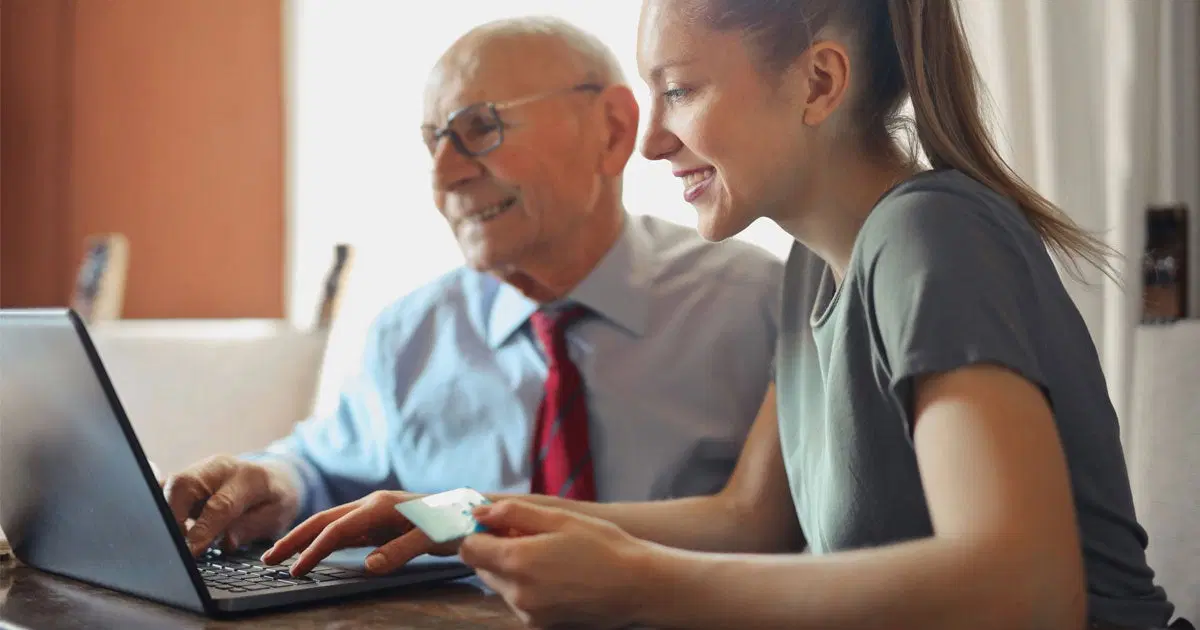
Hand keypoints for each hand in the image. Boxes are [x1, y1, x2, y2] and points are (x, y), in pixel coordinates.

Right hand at [162, 455, 300, 555]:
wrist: (274, 476)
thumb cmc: (275, 498)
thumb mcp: (276, 517)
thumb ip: (250, 528)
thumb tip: (226, 542)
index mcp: (248, 477)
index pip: (220, 504)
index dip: (203, 530)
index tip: (191, 552)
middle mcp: (219, 468)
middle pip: (183, 485)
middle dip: (172, 516)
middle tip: (175, 546)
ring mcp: (200, 470)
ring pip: (169, 485)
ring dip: (163, 513)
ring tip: (171, 539)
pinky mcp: (186, 478)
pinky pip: (165, 488)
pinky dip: (161, 508)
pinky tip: (164, 527)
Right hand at [260, 490, 459, 576]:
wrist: (471, 511)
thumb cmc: (454, 522)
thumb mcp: (431, 538)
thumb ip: (400, 551)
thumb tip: (368, 566)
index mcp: (380, 506)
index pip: (337, 529)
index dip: (314, 550)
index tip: (295, 570)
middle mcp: (372, 505)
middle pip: (323, 520)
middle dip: (294, 538)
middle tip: (267, 559)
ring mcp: (373, 513)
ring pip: (330, 525)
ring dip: (305, 539)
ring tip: (281, 556)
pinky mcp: (378, 522)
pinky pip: (344, 532)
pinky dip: (323, 541)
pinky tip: (313, 552)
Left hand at [460, 500, 655, 628]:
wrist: (638, 587)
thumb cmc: (603, 546)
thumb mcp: (560, 518)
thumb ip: (513, 513)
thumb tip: (479, 512)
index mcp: (517, 561)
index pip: (469, 549)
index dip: (479, 533)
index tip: (499, 524)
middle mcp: (516, 593)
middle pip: (482, 568)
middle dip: (496, 550)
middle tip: (528, 536)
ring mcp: (528, 613)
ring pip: (500, 586)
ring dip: (511, 569)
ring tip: (547, 557)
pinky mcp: (540, 625)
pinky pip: (518, 601)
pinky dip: (526, 587)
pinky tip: (555, 576)